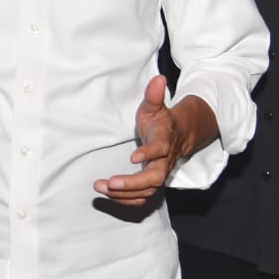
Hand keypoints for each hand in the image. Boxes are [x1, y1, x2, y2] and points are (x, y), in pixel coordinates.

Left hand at [94, 75, 200, 205]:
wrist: (179, 137)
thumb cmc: (161, 121)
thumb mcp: (155, 106)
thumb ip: (154, 95)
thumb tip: (159, 78)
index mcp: (165, 141)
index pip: (160, 149)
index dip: (149, 153)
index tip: (133, 157)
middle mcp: (164, 161)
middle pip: (155, 178)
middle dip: (133, 183)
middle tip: (110, 183)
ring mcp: (160, 174)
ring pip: (148, 191)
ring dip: (124, 193)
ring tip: (100, 187)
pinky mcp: (153, 184)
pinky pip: (143, 198)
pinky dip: (126, 200)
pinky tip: (108, 196)